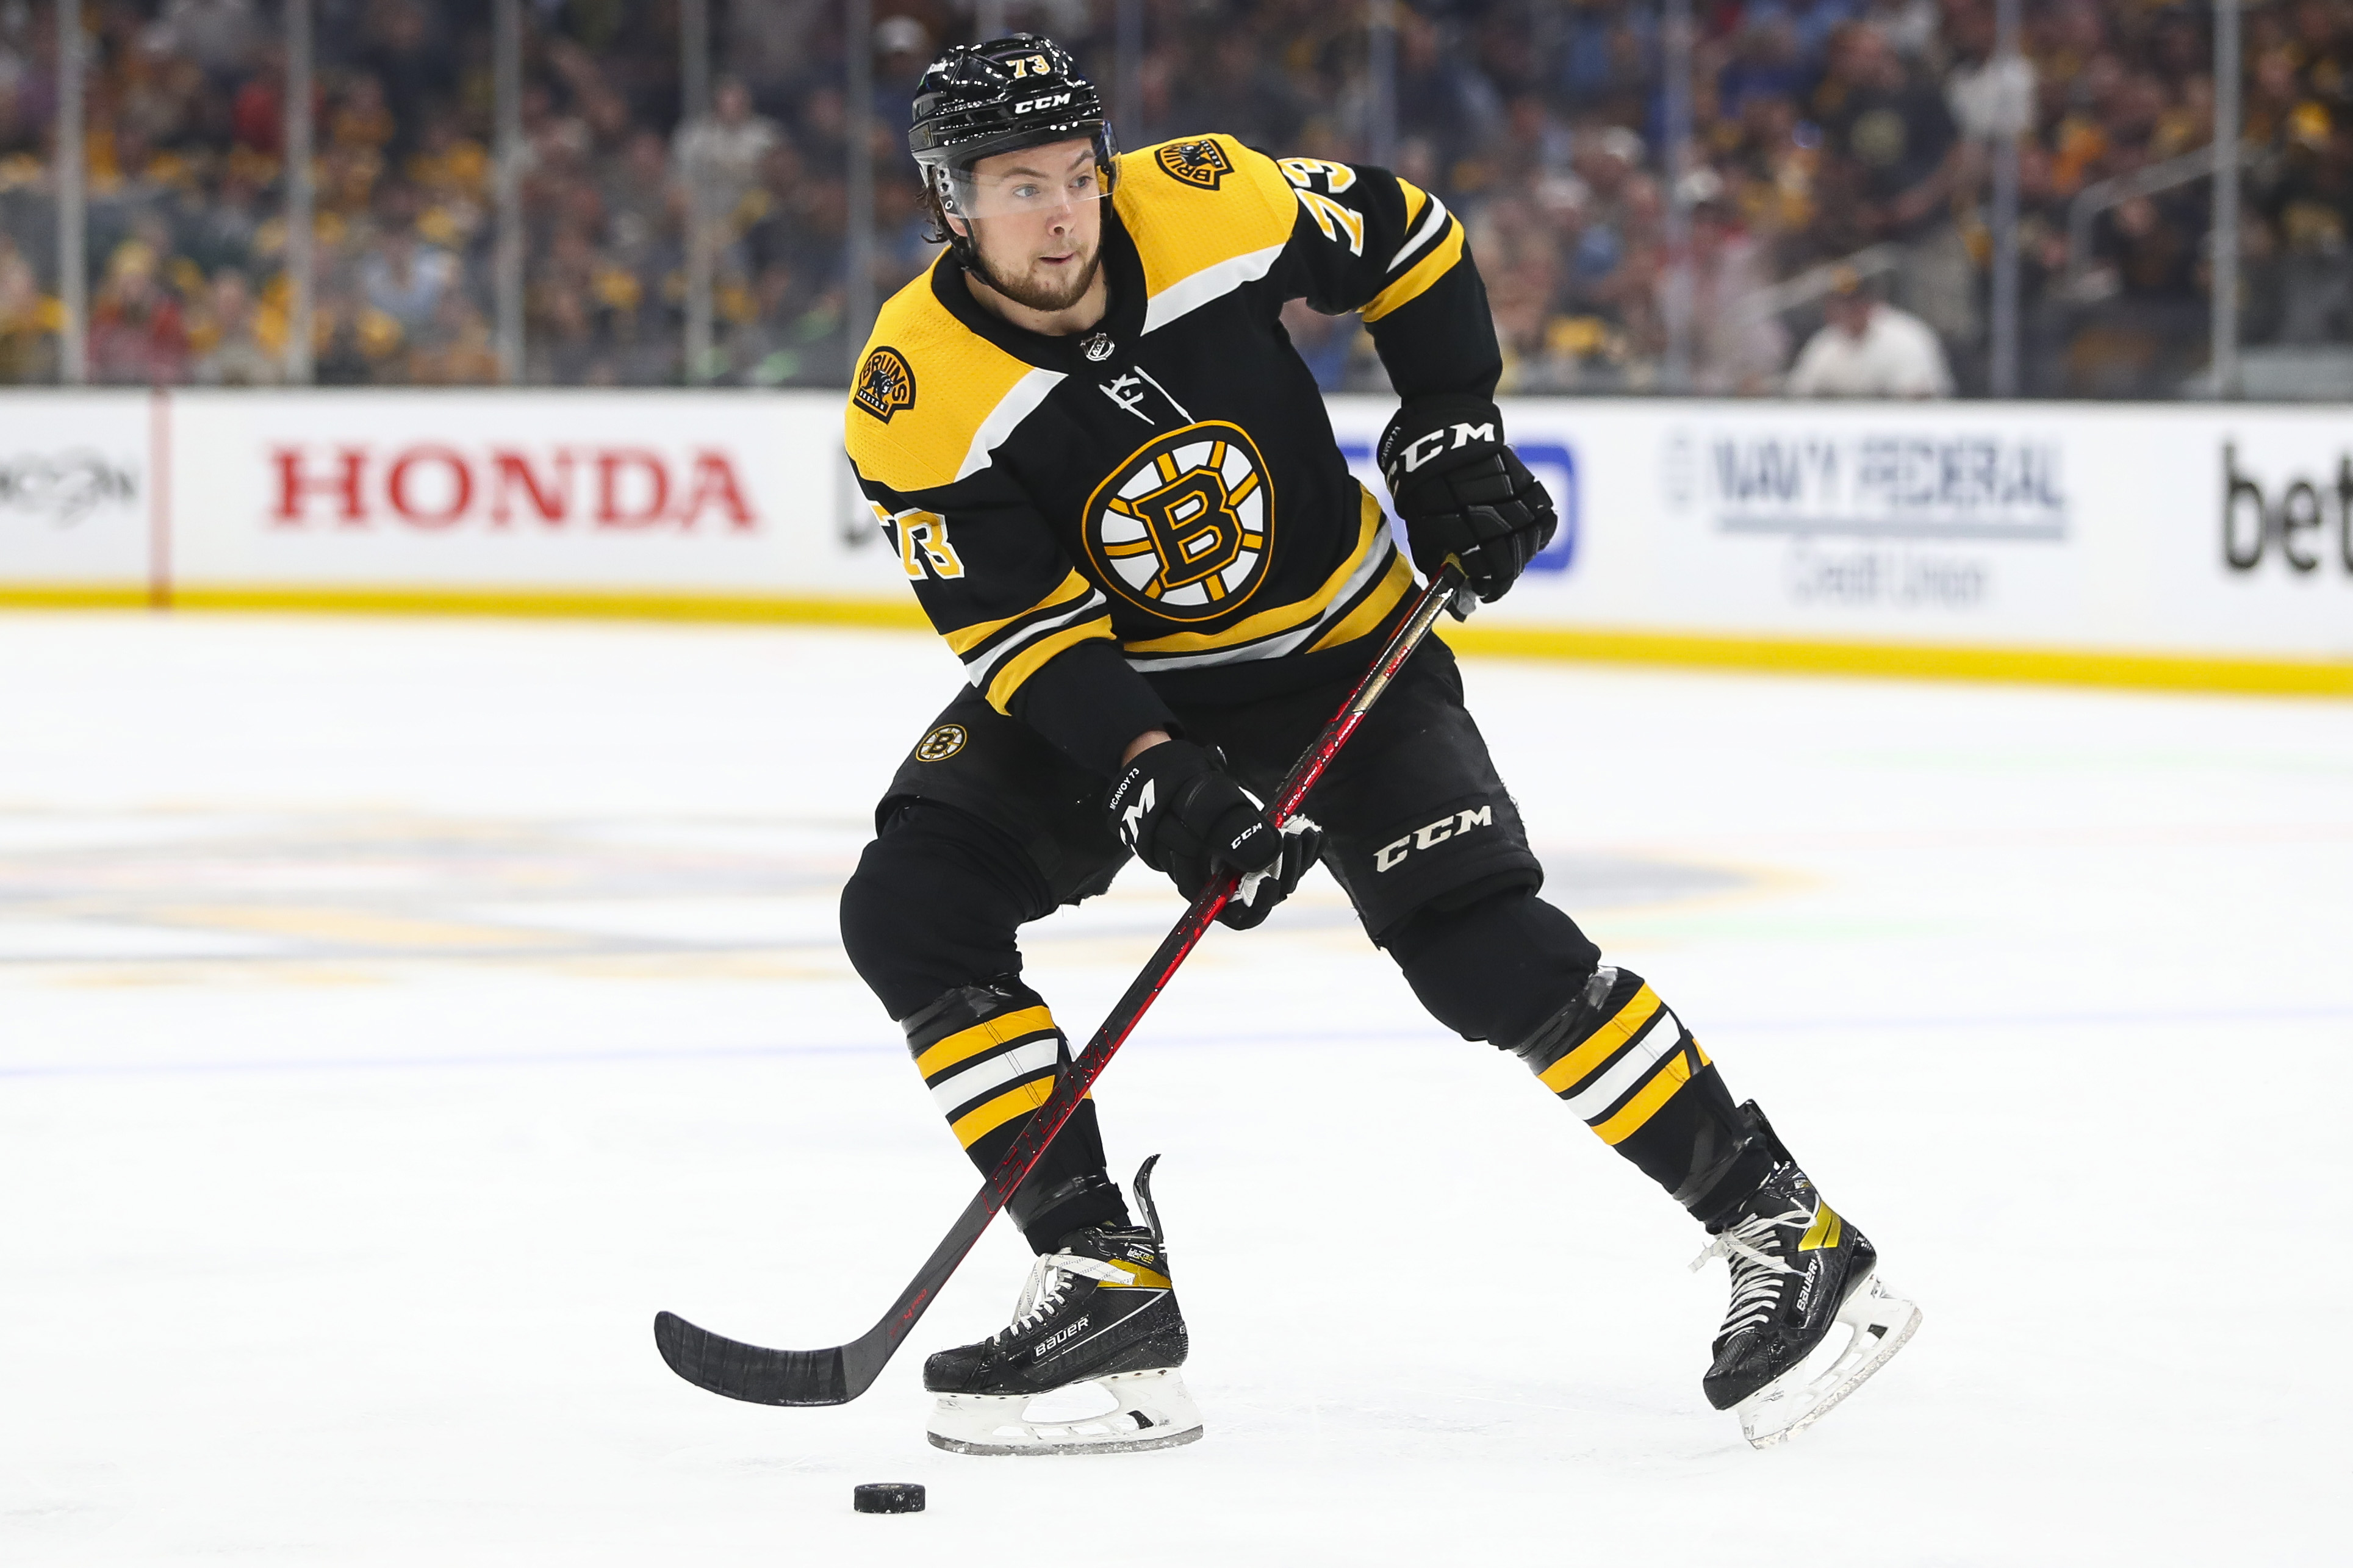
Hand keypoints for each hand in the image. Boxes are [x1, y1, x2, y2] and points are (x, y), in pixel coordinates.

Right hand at [1104, 739, 1321, 929]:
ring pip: (1279, 873)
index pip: (1240, 915)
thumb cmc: (1179, 796)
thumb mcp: (1202, 810)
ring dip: (1297, 856)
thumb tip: (1268, 857)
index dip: (1260, 904)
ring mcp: (1243, 864)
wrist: (1173, 776)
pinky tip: (1310, 830)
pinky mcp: (1255, 846)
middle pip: (1267, 894)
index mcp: (1206, 886)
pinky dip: (1298, 844)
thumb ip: (1231, 835)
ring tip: (1305, 830)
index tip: (1272, 879)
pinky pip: (1284, 855)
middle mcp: (1227, 881)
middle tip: (1295, 837)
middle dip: (1287, 869)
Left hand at [1379, 396, 1556, 602]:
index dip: (1486, 587)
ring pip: (1529, 544)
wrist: (1444, 434)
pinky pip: (1545, 519)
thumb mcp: (1419, 526)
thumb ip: (1437, 561)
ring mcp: (1512, 500)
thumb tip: (1456, 599)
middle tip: (1494, 584)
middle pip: (1510, 562)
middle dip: (1503, 579)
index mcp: (1457, 527)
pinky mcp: (1529, 485)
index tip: (1482, 593)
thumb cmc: (1425, 486)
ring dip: (1520, 558)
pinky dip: (1538, 533)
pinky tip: (1525, 537)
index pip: (1483, 570)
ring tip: (1507, 560)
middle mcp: (1489, 514)